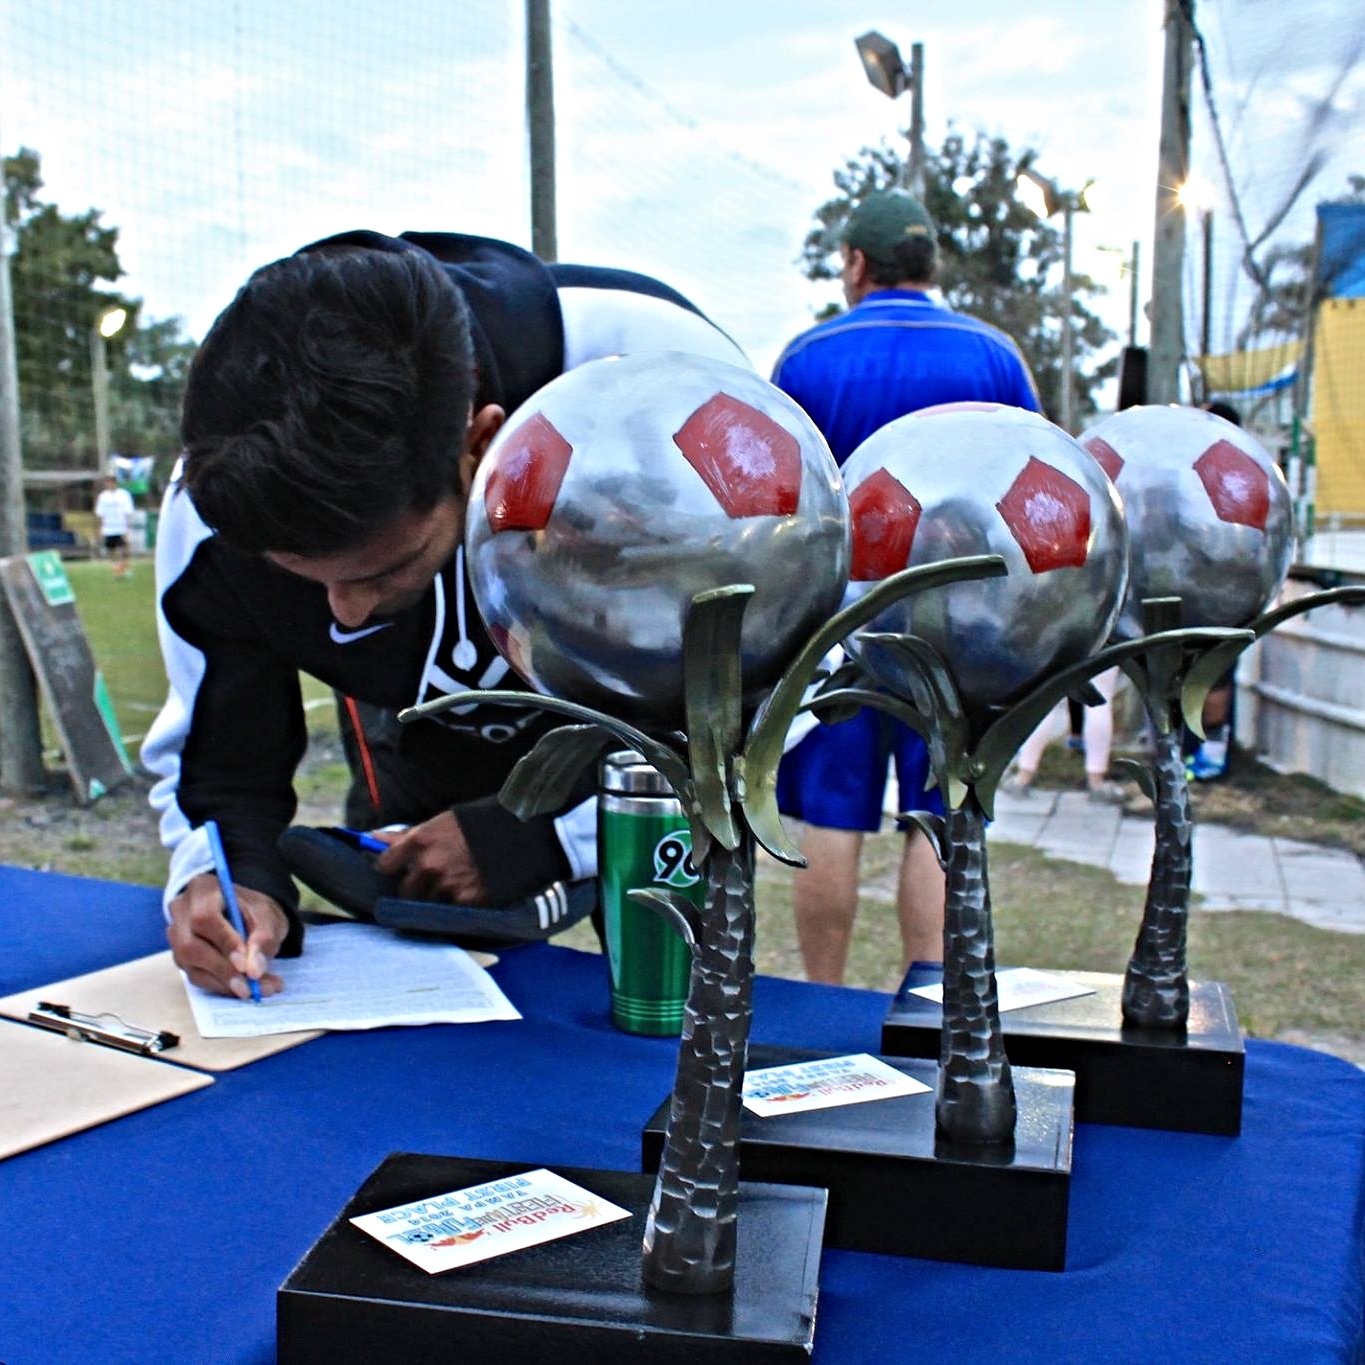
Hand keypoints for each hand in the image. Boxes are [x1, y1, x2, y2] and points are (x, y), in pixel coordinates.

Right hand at [167, 873, 287, 998]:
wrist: (246, 914)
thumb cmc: (254, 910)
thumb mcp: (268, 916)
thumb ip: (264, 938)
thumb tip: (254, 971)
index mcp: (202, 889)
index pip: (205, 918)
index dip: (224, 942)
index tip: (245, 964)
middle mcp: (182, 911)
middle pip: (191, 945)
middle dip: (222, 970)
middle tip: (250, 987)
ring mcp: (176, 935)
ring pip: (190, 964)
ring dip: (222, 982)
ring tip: (253, 990)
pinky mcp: (180, 955)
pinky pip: (194, 975)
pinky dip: (218, 985)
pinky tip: (241, 989)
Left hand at [373, 811, 487, 903]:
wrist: (519, 833)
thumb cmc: (477, 825)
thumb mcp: (440, 823)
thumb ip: (405, 836)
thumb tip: (370, 837)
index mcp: (420, 841)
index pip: (385, 865)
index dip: (391, 868)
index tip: (398, 869)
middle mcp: (430, 865)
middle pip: (405, 891)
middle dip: (413, 888)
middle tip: (429, 881)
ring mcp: (448, 885)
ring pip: (426, 903)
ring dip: (436, 898)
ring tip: (454, 884)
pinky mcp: (467, 901)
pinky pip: (450, 910)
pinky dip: (457, 904)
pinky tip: (469, 890)